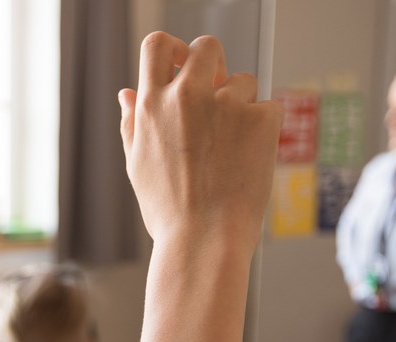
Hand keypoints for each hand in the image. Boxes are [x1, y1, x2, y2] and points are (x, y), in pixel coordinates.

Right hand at [119, 33, 282, 258]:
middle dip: (215, 66)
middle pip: (207, 48)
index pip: (158, 45)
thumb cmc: (169, 213)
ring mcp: (226, 105)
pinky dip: (265, 129)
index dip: (173, 49)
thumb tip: (127, 94)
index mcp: (152, 105)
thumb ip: (133, 124)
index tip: (181, 64)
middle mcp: (187, 96)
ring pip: (243, 82)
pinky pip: (269, 108)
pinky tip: (251, 159)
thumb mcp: (138, 167)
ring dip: (242, 106)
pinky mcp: (260, 119)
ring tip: (233, 150)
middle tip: (219, 95)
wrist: (204, 242)